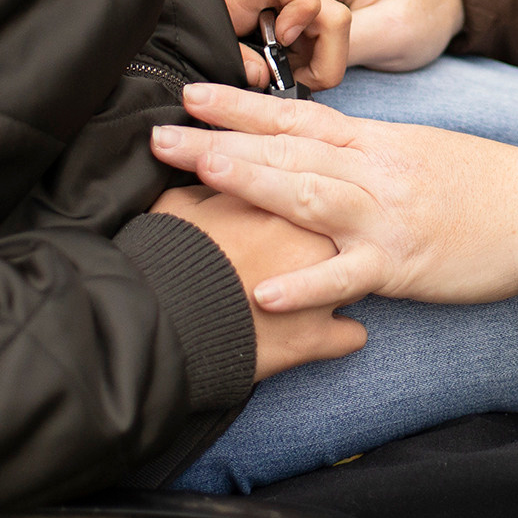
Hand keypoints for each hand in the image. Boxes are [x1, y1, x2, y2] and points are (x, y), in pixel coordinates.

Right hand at [147, 184, 368, 380]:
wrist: (160, 319)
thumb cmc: (164, 259)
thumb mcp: (179, 208)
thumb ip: (207, 189)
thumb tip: (212, 177)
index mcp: (280, 201)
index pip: (309, 183)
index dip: (300, 197)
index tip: (288, 207)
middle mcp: (312, 240)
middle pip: (343, 226)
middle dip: (329, 234)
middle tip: (309, 242)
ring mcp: (320, 292)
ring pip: (356, 278)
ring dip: (343, 280)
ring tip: (332, 285)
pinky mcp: (315, 339)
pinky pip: (348, 336)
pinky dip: (340, 336)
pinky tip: (337, 334)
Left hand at [149, 83, 517, 311]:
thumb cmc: (481, 184)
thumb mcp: (416, 152)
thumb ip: (362, 152)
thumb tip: (308, 151)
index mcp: (375, 143)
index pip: (297, 118)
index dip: (240, 105)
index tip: (190, 94)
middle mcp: (373, 171)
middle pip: (288, 149)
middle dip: (220, 139)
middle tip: (160, 134)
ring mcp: (386, 216)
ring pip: (309, 193)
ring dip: (250, 181)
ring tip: (198, 174)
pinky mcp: (403, 263)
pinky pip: (346, 274)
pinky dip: (305, 284)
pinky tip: (264, 292)